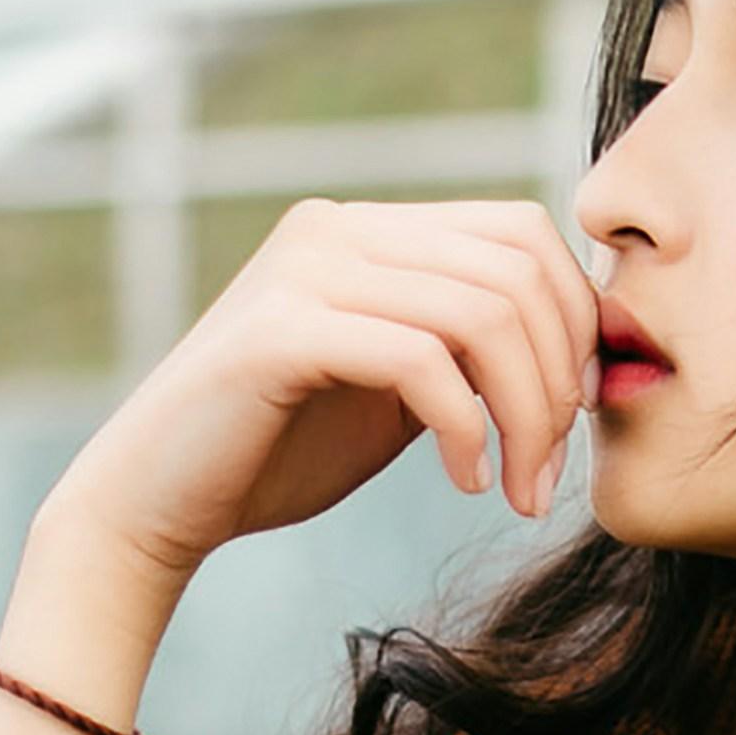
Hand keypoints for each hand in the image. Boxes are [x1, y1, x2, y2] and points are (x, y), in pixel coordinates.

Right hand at [51, 197, 602, 578]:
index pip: (521, 233)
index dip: (575, 321)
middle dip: (558, 379)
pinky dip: (465, 428)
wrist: (156, 505)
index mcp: (368, 231)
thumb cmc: (278, 453)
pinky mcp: (279, 331)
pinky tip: (463, 483)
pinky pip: (420, 359)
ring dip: (524, 416)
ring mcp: (304, 271)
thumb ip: (465, 346)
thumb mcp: (398, 388)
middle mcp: (337, 229)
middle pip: (516, 269)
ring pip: (482, 313)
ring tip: (517, 489)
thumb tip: (579, 339)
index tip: (579, 414)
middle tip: (550, 472)